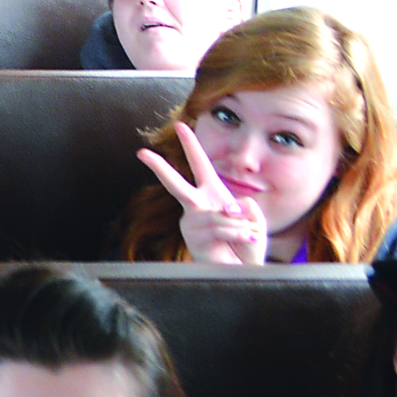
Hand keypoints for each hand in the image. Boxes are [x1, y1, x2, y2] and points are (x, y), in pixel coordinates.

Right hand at [136, 122, 267, 265]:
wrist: (242, 272)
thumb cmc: (246, 246)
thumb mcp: (255, 221)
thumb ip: (249, 209)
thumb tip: (233, 205)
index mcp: (212, 194)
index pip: (200, 165)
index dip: (191, 144)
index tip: (181, 125)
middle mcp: (198, 205)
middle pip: (176, 185)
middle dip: (159, 168)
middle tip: (141, 153)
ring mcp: (193, 222)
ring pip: (213, 213)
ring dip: (237, 224)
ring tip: (249, 234)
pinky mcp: (194, 238)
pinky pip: (218, 228)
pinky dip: (236, 233)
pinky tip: (244, 239)